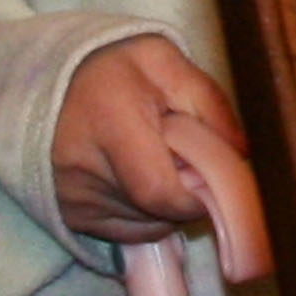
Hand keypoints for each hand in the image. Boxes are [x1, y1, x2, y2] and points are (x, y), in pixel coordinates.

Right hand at [52, 34, 246, 241]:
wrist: (53, 81)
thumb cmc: (118, 70)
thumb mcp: (166, 62)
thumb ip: (208, 102)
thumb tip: (241, 155)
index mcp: (110, 117)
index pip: (160, 191)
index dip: (195, 196)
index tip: (208, 175)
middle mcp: (82, 165)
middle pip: (158, 213)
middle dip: (186, 196)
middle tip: (185, 161)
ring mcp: (73, 196)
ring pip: (148, 227)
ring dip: (166, 206)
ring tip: (156, 163)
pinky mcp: (71, 216)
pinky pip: (128, 233)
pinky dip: (145, 214)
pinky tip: (136, 178)